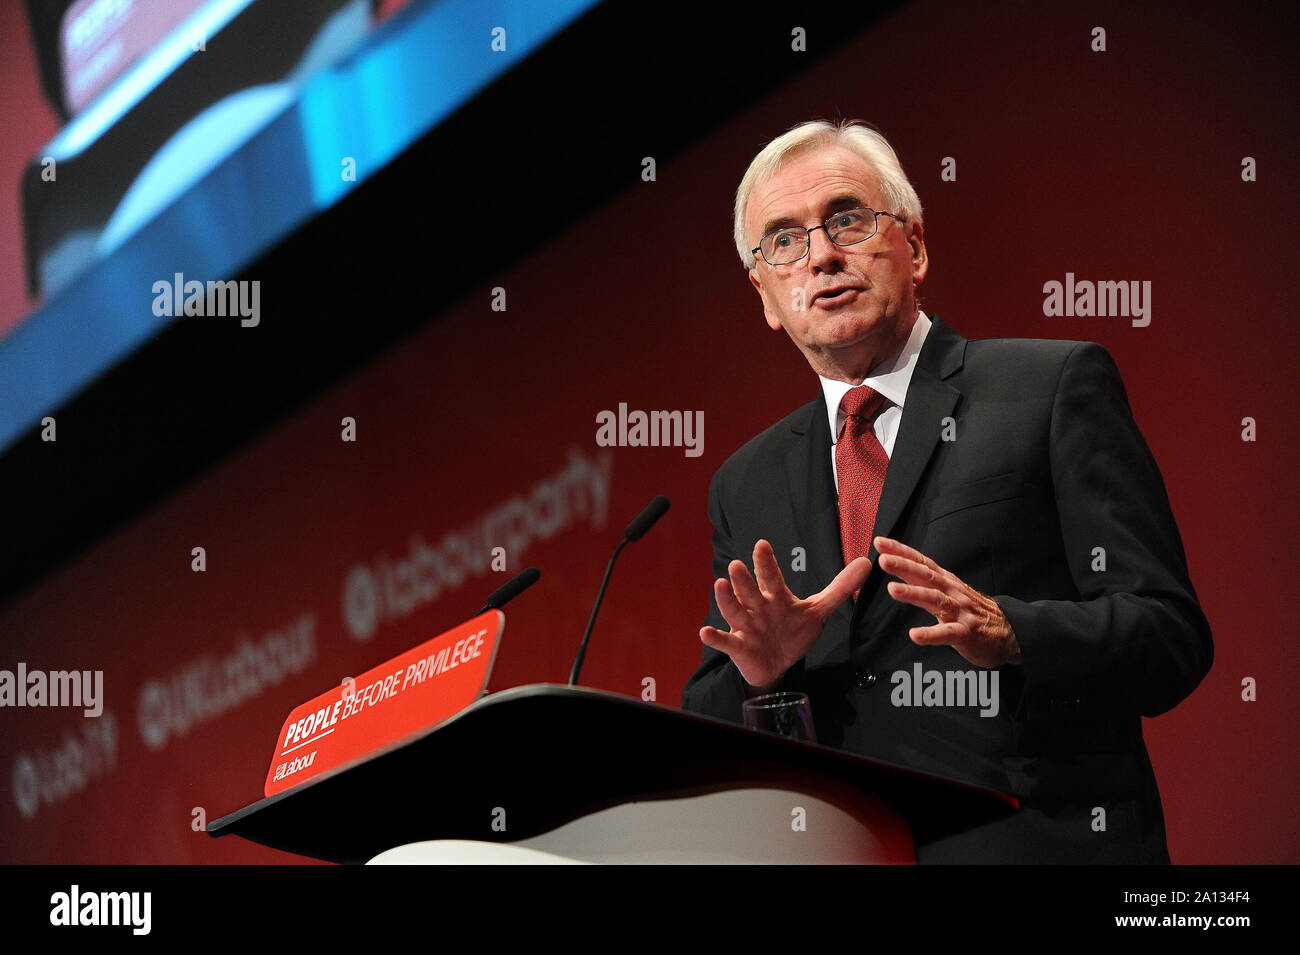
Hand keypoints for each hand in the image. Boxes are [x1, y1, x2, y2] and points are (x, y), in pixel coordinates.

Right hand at [700, 539, 870, 688]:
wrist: (779, 665)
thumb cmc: (793, 631)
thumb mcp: (819, 610)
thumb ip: (841, 587)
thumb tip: (867, 562)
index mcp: (776, 597)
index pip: (771, 577)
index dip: (766, 563)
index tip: (762, 545)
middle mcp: (758, 608)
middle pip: (751, 591)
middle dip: (744, 580)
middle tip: (737, 565)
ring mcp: (746, 626)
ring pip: (735, 610)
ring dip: (727, 600)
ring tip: (720, 585)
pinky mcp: (738, 647)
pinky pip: (725, 641)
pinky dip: (715, 637)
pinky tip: (705, 632)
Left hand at [875, 536, 1020, 667]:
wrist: (1008, 633)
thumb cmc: (973, 611)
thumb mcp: (950, 590)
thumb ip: (925, 580)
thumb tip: (898, 566)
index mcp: (946, 581)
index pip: (921, 562)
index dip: (901, 551)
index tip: (880, 542)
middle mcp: (952, 592)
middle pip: (926, 575)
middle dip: (904, 566)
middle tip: (883, 560)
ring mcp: (960, 612)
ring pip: (935, 600)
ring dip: (913, 594)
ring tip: (892, 590)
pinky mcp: (966, 633)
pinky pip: (947, 634)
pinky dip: (931, 634)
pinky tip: (915, 635)